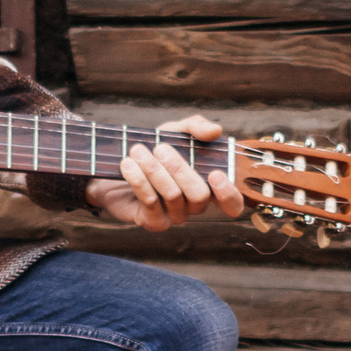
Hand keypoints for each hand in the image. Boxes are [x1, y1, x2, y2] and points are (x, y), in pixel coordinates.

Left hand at [87, 114, 247, 229]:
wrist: (118, 166)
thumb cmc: (153, 150)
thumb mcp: (174, 132)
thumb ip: (196, 127)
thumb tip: (216, 130)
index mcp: (209, 186)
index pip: (232, 204)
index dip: (229, 194)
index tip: (215, 173)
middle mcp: (195, 205)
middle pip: (199, 196)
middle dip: (180, 169)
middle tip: (160, 148)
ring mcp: (175, 216)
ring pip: (174, 196)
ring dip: (154, 170)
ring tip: (137, 150)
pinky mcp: (154, 222)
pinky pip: (151, 203)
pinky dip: (139, 180)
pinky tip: (128, 164)